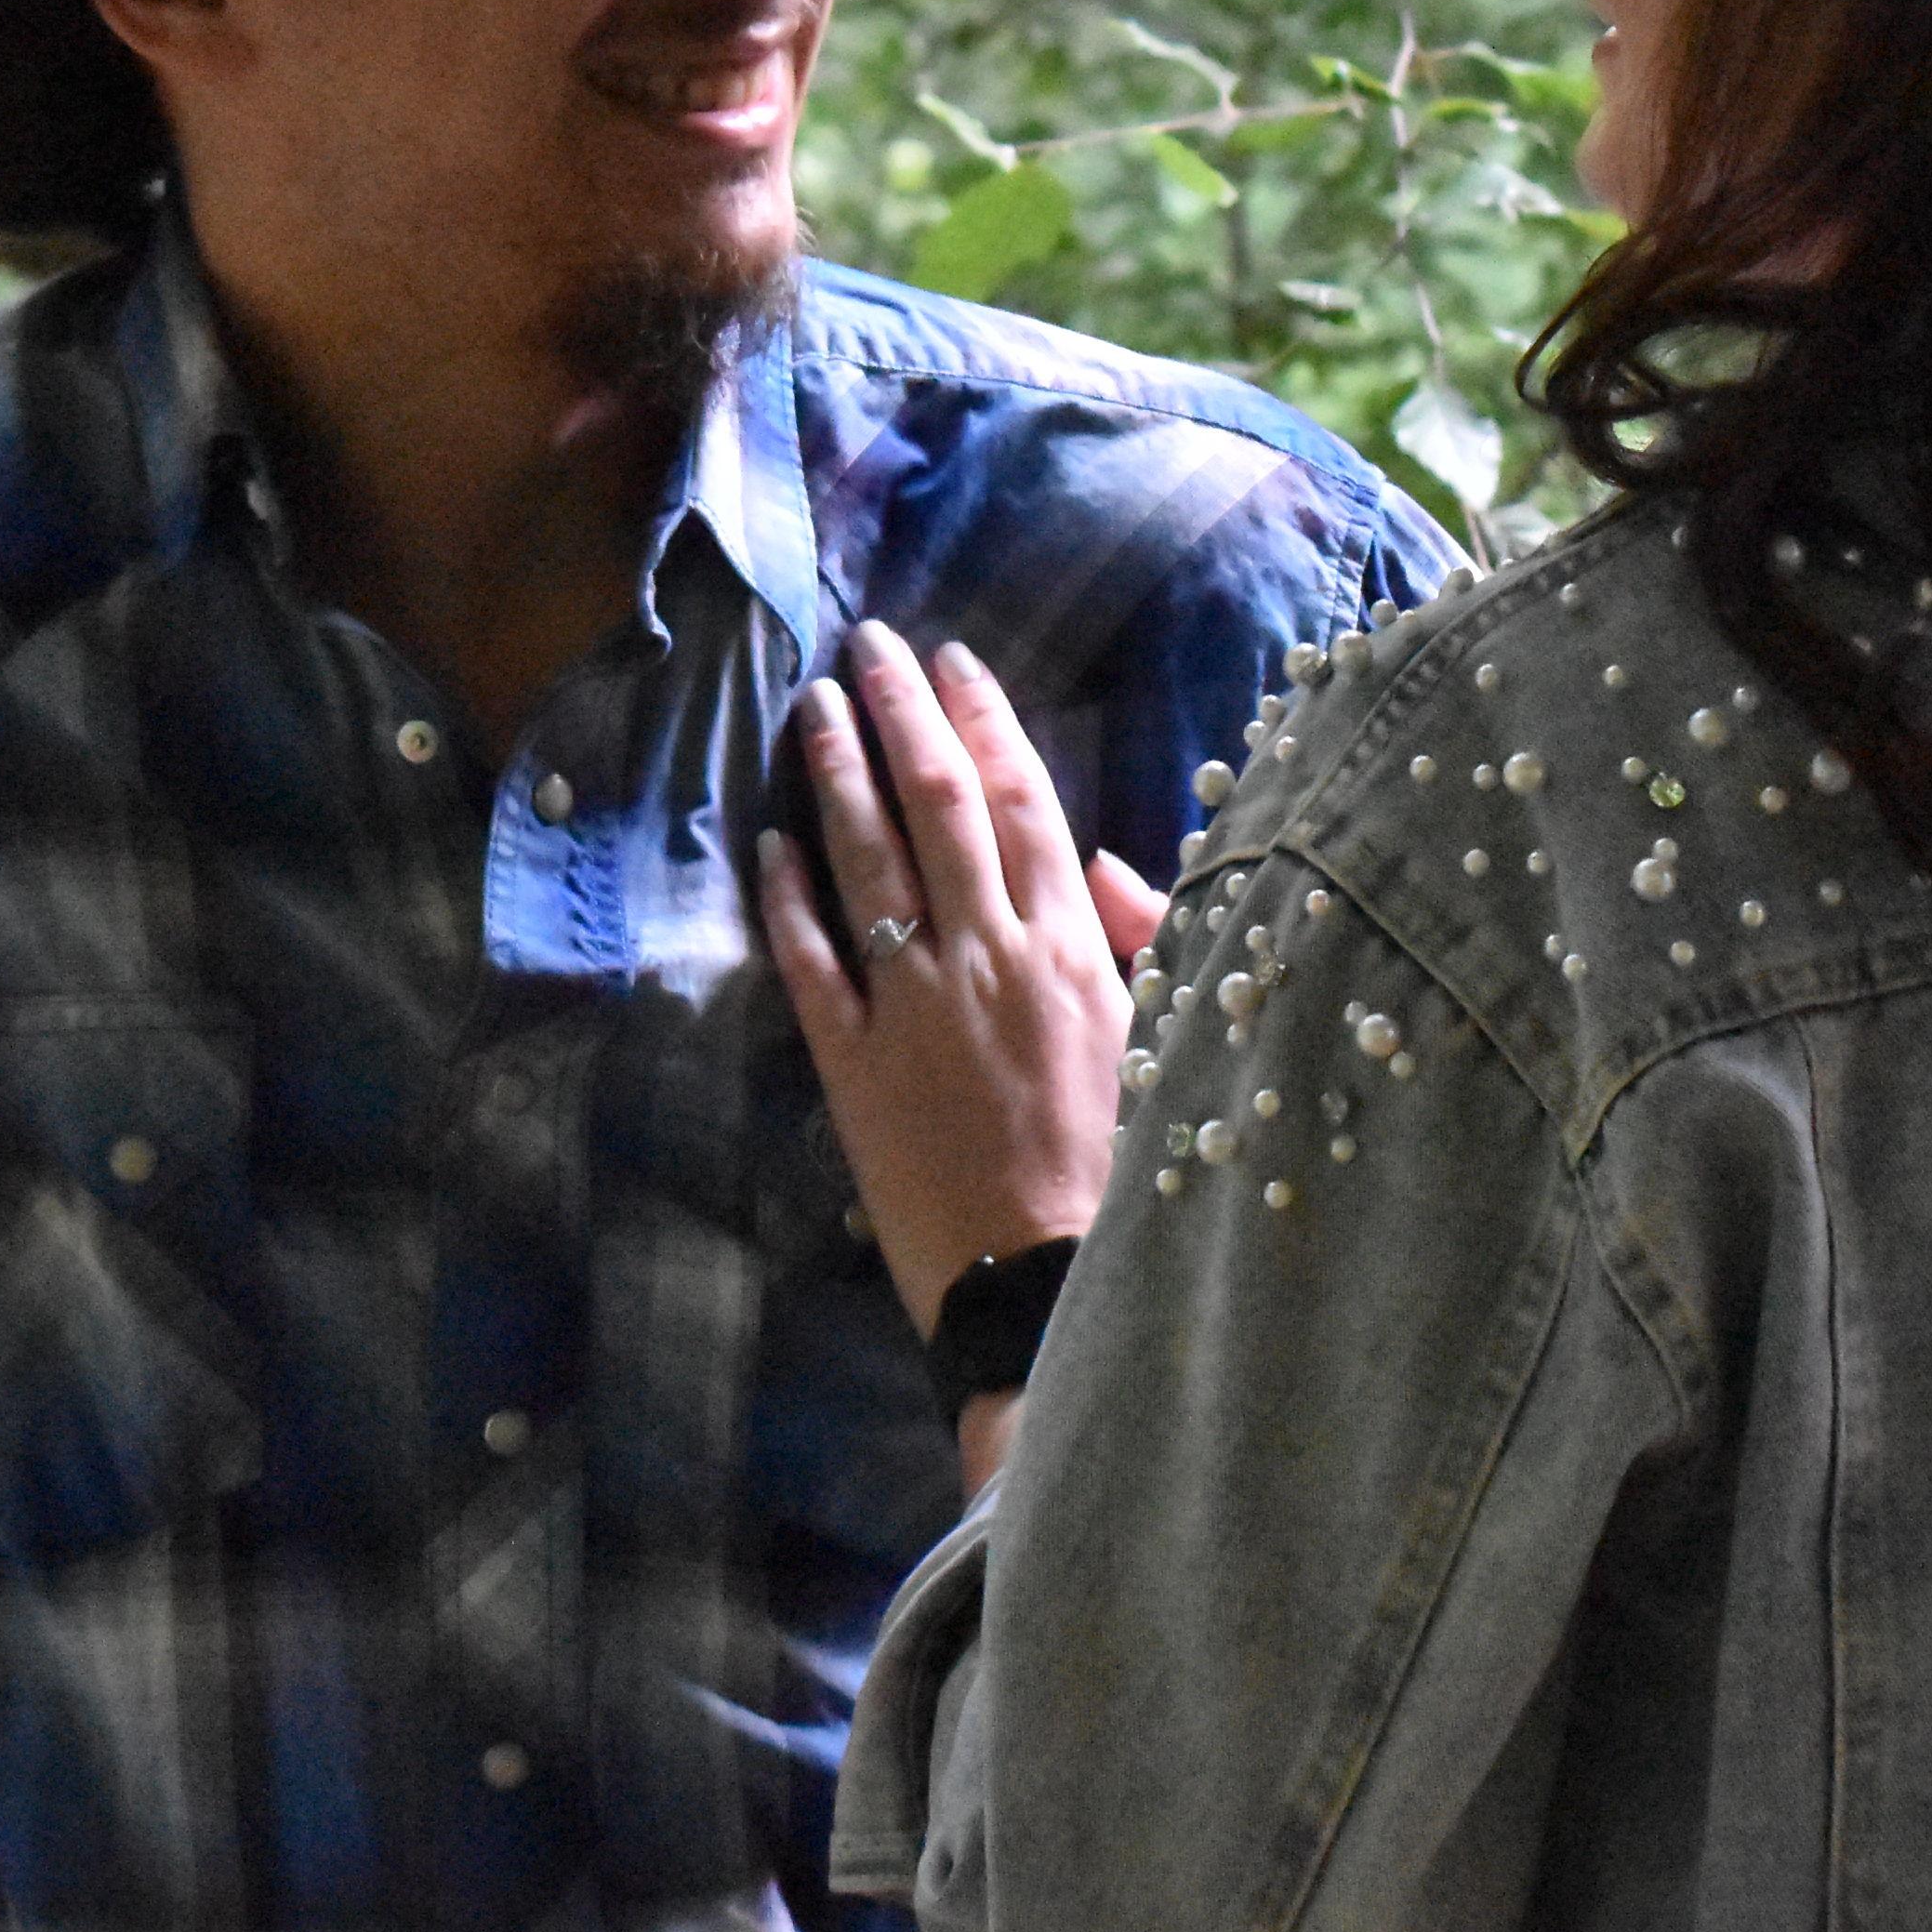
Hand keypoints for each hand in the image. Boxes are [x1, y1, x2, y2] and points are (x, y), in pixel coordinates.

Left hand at [757, 621, 1168, 1361]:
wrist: (1051, 1285)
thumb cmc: (1122, 1169)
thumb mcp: (1161, 1038)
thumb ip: (1138, 942)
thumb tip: (1109, 865)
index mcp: (1074, 947)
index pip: (1023, 799)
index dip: (984, 718)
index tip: (952, 660)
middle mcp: (991, 956)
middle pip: (938, 802)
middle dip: (902, 711)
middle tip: (868, 645)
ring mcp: (917, 1008)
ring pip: (870, 862)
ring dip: (839, 774)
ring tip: (813, 708)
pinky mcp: (855, 1068)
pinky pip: (812, 961)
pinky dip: (789, 896)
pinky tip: (769, 842)